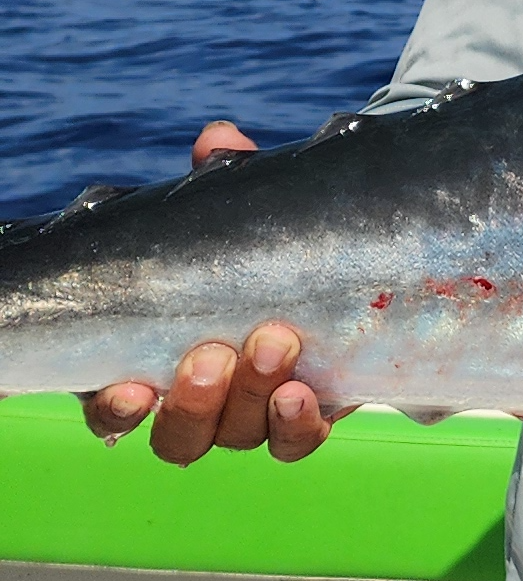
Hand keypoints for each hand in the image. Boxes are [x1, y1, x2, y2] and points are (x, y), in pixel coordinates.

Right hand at [79, 124, 338, 463]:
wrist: (347, 266)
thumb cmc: (263, 244)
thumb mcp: (245, 210)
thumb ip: (226, 182)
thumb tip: (218, 139)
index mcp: (153, 363)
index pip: (118, 406)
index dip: (117, 408)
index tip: (131, 386)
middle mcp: (197, 403)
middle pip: (179, 434)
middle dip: (195, 399)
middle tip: (212, 353)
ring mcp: (252, 415)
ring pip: (235, 436)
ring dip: (249, 399)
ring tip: (274, 345)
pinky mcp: (307, 416)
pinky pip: (295, 441)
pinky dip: (297, 424)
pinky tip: (306, 393)